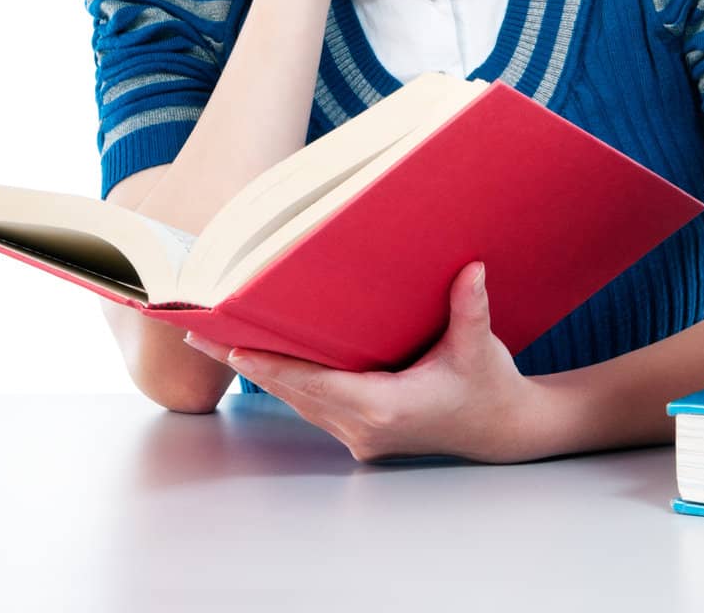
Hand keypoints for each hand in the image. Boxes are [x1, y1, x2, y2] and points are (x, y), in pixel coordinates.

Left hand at [182, 261, 554, 463]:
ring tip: (214, 343)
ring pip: (296, 400)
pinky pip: (311, 404)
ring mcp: (359, 435)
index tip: (235, 350)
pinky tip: (260, 360)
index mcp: (385, 409)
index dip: (272, 367)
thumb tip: (471, 269)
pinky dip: (284, 380)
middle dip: (246, 363)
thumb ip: (470, 308)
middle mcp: (363, 428)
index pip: (315, 384)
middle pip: (292, 391)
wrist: (504, 429)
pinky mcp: (361, 432)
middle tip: (198, 335)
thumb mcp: (481, 347)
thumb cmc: (489, 386)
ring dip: (258, 372)